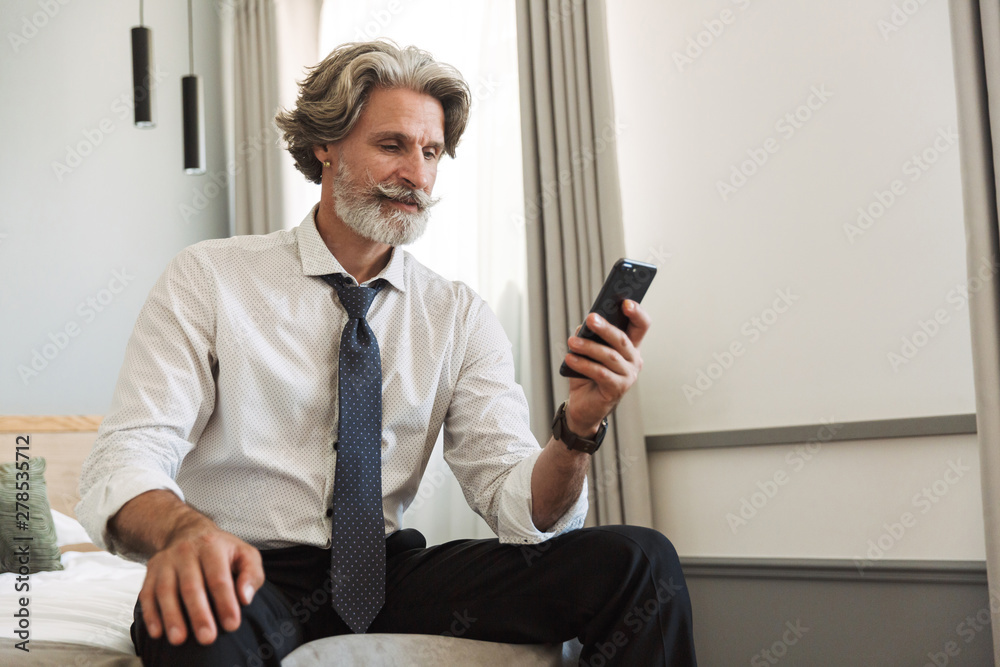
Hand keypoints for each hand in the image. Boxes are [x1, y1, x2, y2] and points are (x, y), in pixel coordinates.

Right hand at [138, 521, 263, 645]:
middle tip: (207, 638)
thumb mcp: (245, 554)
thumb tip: (245, 598)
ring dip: (172, 617)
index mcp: (212, 546)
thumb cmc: (222, 550)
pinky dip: (151, 614)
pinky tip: (158, 632)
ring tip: (179, 639)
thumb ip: (252, 574)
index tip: (231, 625)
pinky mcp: (151, 572)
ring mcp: (166, 561)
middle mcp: (186, 551)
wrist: (188, 531)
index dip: (225, 602)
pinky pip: (147, 593)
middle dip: (199, 614)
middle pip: (191, 586)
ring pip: (166, 590)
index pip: (218, 577)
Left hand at [562, 299, 650, 433]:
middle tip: (590, 318)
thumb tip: (587, 325)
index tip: (626, 302)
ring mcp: (628, 376)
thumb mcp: (588, 351)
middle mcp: (634, 360)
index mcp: (630, 347)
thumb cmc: (587, 375)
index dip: (637, 313)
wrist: (583, 406)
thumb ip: (590, 335)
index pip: (641, 325)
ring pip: (609, 356)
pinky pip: (600, 373)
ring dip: (588, 347)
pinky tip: (571, 358)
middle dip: (606, 328)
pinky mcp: (617, 389)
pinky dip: (584, 364)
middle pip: (622, 339)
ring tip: (572, 342)